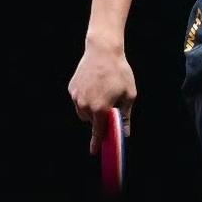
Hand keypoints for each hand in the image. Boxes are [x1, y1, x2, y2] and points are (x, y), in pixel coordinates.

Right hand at [67, 40, 136, 154]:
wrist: (103, 50)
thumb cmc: (119, 71)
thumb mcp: (129, 94)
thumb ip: (125, 116)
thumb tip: (124, 133)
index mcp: (100, 108)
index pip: (97, 131)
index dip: (96, 142)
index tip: (94, 152)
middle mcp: (85, 105)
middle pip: (91, 120)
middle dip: (99, 116)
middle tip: (109, 102)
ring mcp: (76, 96)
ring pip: (83, 111)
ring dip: (91, 107)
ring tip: (102, 89)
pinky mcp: (72, 88)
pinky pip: (78, 99)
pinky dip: (85, 96)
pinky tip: (94, 83)